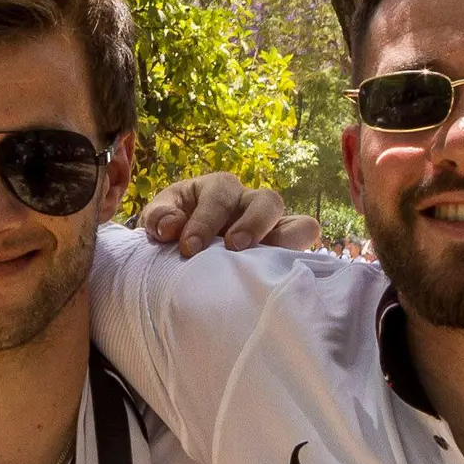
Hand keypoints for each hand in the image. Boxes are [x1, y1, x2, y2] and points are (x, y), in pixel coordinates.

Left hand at [131, 172, 322, 254]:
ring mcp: (272, 227)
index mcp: (218, 189)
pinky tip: (281, 275)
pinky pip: (305, 243)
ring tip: (262, 264)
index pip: (220, 197)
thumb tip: (172, 226)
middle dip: (251, 224)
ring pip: (297, 223)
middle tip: (231, 247)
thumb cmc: (173, 230)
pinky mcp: (283, 248)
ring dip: (284, 242)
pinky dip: (300, 255)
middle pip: (267, 201)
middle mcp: (250, 202)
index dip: (205, 221)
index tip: (188, 248)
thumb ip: (159, 217)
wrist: (181, 251)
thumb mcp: (158, 219)